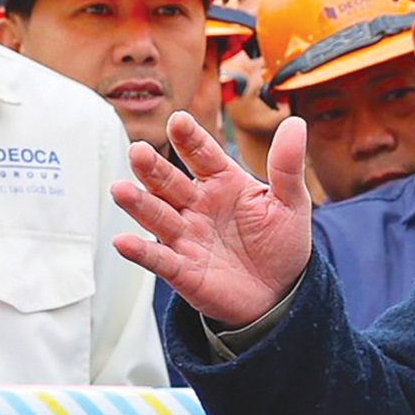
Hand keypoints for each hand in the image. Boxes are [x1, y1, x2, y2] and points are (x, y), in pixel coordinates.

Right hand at [112, 112, 313, 330]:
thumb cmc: (281, 242)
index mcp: (222, 182)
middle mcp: (197, 206)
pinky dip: (140, 252)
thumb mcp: (290, 201)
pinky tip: (123, 242)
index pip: (202, 155)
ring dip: (138, 204)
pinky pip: (159, 259)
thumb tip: (295, 123)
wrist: (280, 293)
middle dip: (152, 168)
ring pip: (157, 216)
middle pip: (169, 182)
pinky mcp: (183, 270)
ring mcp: (187, 237)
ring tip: (119, 190)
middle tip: (138, 152)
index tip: (179, 120)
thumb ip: (286, 165)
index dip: (190, 138)